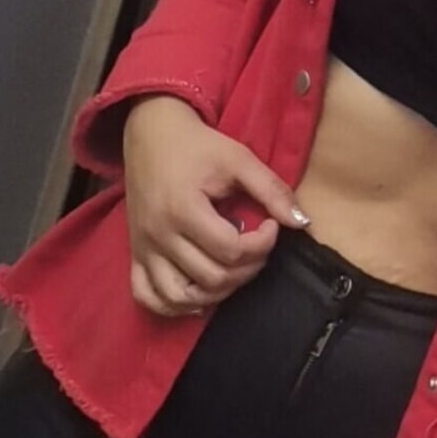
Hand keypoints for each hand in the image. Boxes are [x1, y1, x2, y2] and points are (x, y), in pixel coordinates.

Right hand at [122, 95, 308, 317]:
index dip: (262, 244)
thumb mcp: (239, 159)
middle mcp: (158, 235)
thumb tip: (302, 222)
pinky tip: (200, 291)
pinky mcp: (134, 255)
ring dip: (217, 292)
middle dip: (247, 268)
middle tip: (257, 245)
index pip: (231, 251)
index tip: (270, 226)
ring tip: (234, 268)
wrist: (152, 133)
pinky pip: (148, 297)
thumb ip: (271, 190)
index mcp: (183, 209)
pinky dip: (175, 304)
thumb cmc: (198, 146)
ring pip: (181, 297)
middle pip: (211, 278)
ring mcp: (143, 249)